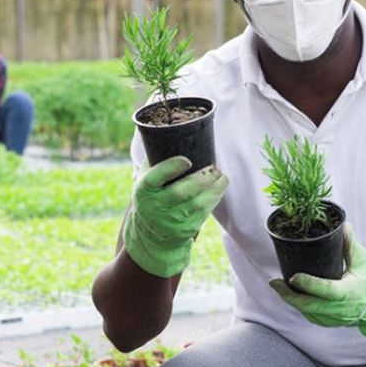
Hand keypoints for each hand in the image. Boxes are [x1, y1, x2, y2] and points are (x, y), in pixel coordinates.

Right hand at [123, 156, 227, 277]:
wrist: (150, 234)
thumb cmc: (152, 196)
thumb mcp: (145, 179)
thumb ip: (156, 159)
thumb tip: (172, 132)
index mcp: (143, 191)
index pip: (154, 179)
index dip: (170, 168)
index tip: (186, 160)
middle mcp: (156, 207)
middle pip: (181, 192)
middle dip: (203, 178)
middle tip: (215, 167)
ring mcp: (171, 221)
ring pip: (198, 203)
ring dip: (214, 188)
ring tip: (222, 175)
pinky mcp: (186, 230)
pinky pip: (205, 212)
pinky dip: (215, 197)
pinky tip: (220, 186)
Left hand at [269, 228, 365, 337]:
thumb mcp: (365, 260)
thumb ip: (350, 244)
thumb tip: (342, 224)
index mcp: (350, 292)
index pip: (326, 290)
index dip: (308, 284)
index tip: (293, 276)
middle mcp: (342, 309)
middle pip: (310, 306)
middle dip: (289, 295)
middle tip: (274, 283)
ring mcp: (338, 318)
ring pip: (309, 313)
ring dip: (293, 302)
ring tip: (280, 288)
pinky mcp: (336, 322)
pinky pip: (314, 317)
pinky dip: (302, 308)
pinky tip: (294, 298)